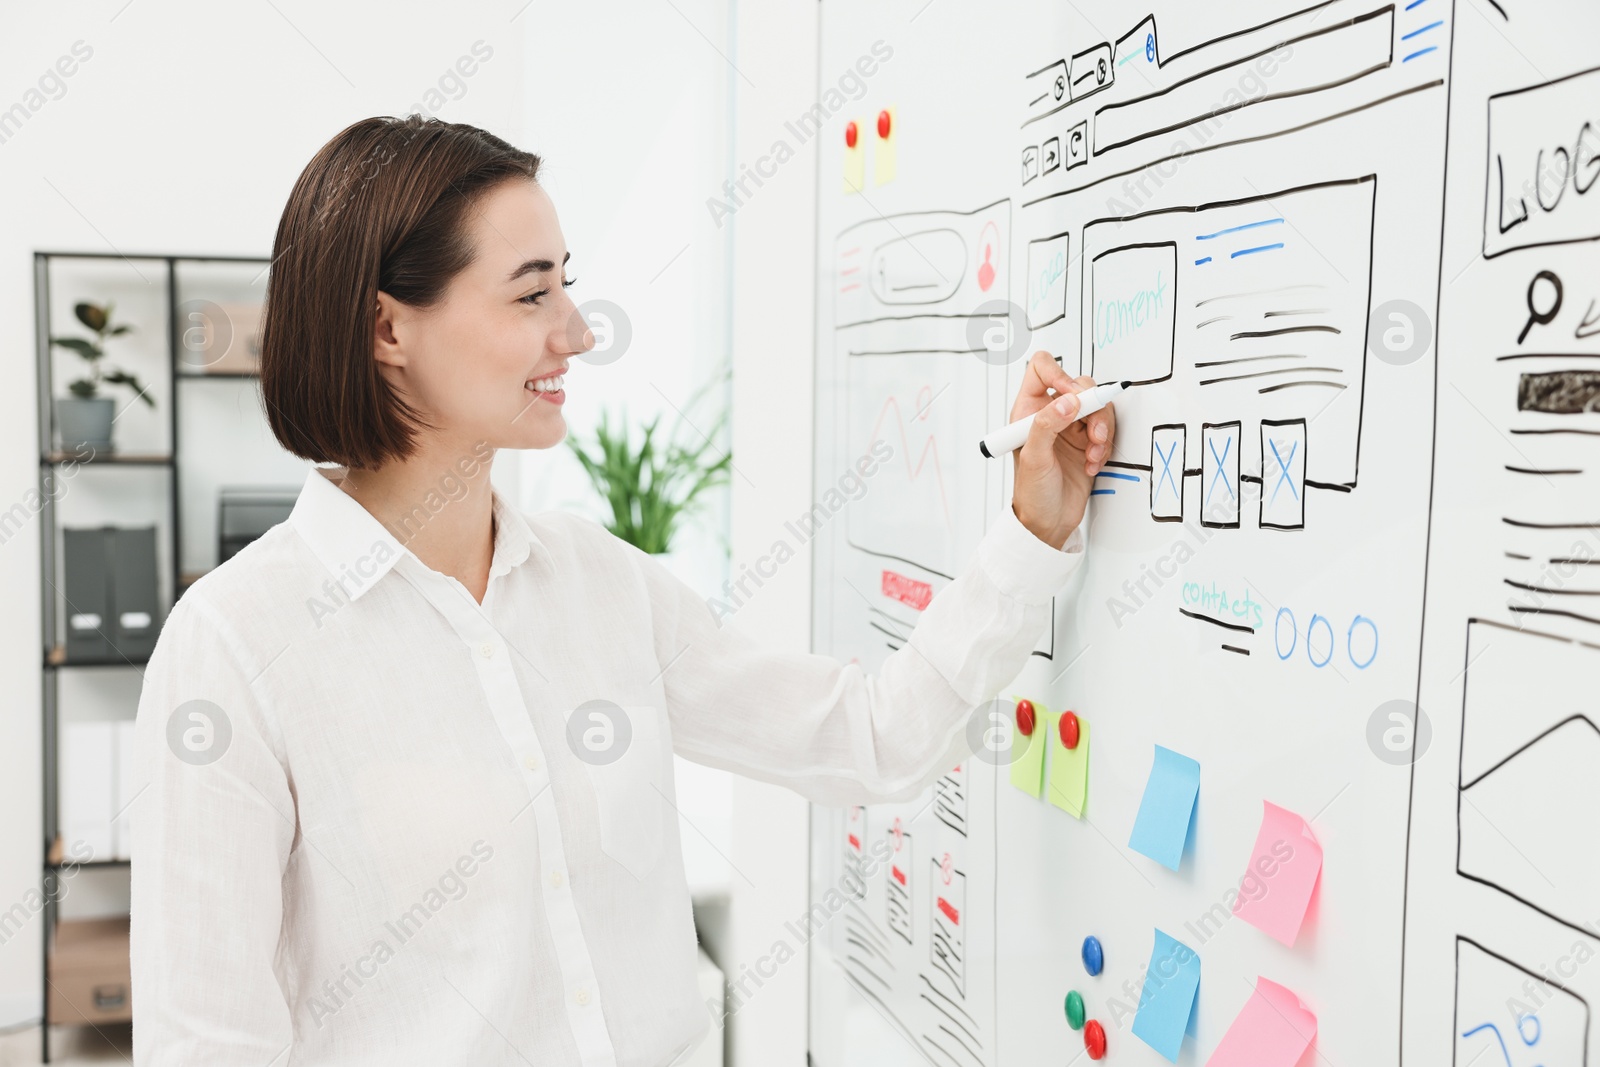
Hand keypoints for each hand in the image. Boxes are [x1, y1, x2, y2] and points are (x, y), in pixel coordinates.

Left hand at [1009, 351, 1116, 548]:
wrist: (1048, 522)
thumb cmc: (1031, 493)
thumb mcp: (1033, 458)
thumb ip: (1046, 425)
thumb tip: (1066, 401)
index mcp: (1028, 410)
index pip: (1042, 369)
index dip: (1059, 374)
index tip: (1072, 396)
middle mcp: (1051, 414)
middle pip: (1080, 386)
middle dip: (1092, 408)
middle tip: (1094, 433)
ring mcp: (1071, 428)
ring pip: (1098, 407)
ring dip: (1102, 430)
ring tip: (1093, 453)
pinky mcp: (1089, 442)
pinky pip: (1107, 430)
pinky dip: (1104, 446)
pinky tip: (1093, 463)